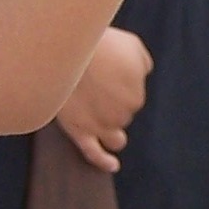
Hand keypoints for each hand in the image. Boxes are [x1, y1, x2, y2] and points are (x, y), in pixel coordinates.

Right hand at [55, 29, 151, 173]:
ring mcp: (100, 126)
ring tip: (93, 108)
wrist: (65, 50)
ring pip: (113, 136)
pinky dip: (104, 161)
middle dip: (112, 106)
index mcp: (136, 96)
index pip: (134, 99)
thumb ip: (142, 63)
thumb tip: (143, 72)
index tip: (105, 73)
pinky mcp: (79, 131)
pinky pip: (94, 154)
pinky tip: (112, 165)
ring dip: (108, 125)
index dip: (120, 87)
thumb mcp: (131, 44)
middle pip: (122, 117)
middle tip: (94, 84)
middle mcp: (122, 115)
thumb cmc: (98, 43)